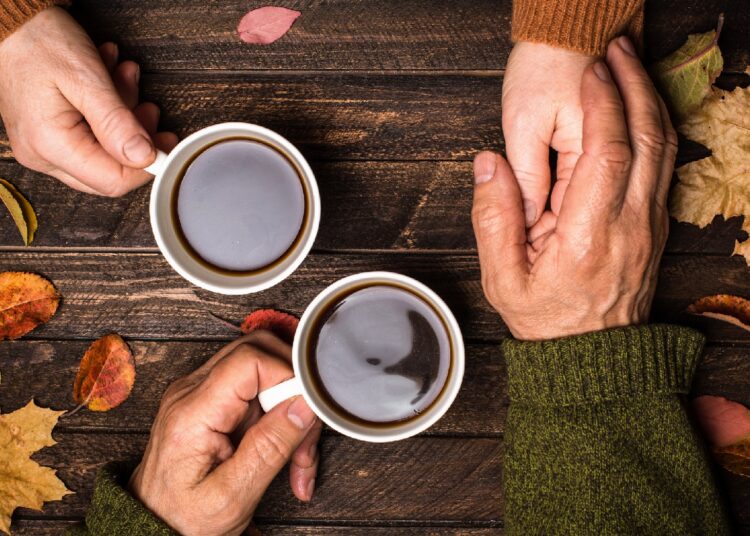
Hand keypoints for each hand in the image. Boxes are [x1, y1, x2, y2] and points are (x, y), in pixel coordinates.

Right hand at [0, 7, 176, 195]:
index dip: (147, 166)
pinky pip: (91, 135)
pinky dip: (108, 111)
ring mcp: (45, 147)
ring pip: (105, 150)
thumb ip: (116, 122)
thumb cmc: (36, 41)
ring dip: (125, 115)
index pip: (112, 181)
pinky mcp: (50, 136)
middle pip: (110, 170)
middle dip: (137, 137)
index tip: (167, 143)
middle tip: (147, 107)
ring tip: (124, 78)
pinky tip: (109, 81)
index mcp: (49, 145)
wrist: (10, 22)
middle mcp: (43, 155)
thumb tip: (144, 157)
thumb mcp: (85, 78)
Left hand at [129, 332, 321, 535]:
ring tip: (298, 455)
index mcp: (192, 412)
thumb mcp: (233, 497)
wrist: (154, 526)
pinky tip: (285, 449)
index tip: (308, 410)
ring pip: (263, 369)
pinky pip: (256, 388)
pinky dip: (278, 414)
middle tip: (306, 433)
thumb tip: (304, 404)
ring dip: (290, 406)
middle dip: (294, 390)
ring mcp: (199, 391)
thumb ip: (270, 447)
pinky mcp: (211, 400)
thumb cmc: (184, 519)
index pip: (250, 359)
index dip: (288, 375)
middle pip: (259, 352)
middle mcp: (191, 391)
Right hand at [472, 37, 675, 340]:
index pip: (607, 155)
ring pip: (663, 150)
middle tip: (616, 50)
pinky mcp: (654, 227)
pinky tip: (639, 107)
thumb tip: (487, 164)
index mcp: (588, 238)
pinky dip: (655, 128)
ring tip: (629, 66)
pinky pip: (664, 167)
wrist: (591, 359)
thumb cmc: (545, 320)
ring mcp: (649, 227)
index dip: (602, 105)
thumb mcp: (502, 280)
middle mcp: (630, 227)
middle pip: (646, 140)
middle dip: (633, 85)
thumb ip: (492, 219)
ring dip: (649, 101)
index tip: (591, 73)